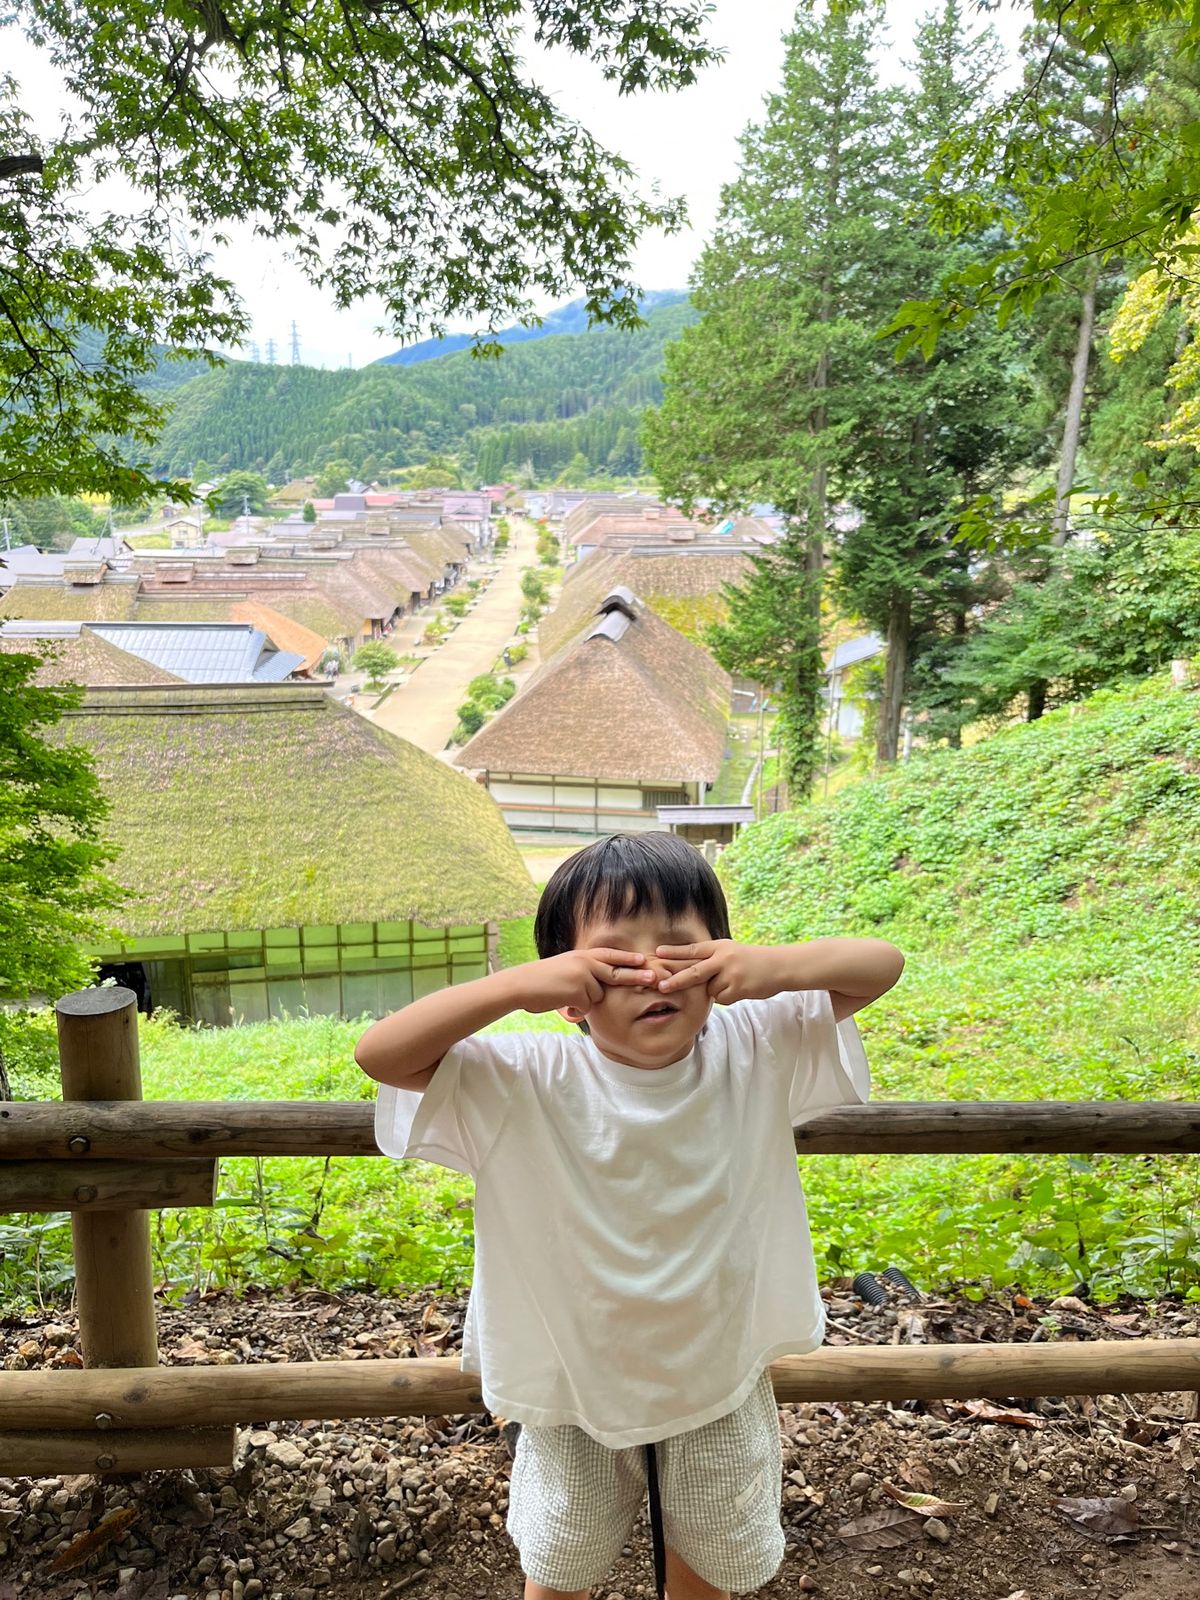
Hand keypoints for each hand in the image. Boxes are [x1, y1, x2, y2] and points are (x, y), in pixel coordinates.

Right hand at [516, 948, 654, 1015]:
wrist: (521, 985)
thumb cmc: (541, 981)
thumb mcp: (566, 969)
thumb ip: (584, 973)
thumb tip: (599, 989)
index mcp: (583, 955)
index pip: (611, 955)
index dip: (628, 958)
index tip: (645, 960)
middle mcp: (585, 962)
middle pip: (617, 972)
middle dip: (637, 977)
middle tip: (655, 979)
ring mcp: (583, 975)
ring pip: (597, 996)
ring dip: (584, 1001)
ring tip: (564, 995)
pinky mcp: (579, 990)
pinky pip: (586, 1006)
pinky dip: (575, 1009)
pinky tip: (561, 1002)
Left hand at [655, 939, 782, 1005]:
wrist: (780, 966)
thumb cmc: (753, 960)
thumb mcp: (731, 951)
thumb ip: (713, 959)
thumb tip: (691, 973)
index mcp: (720, 946)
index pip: (693, 949)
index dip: (675, 952)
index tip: (657, 952)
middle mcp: (723, 958)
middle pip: (694, 972)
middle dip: (676, 981)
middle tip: (661, 986)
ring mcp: (730, 974)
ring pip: (709, 990)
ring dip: (716, 991)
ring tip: (735, 981)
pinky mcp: (737, 989)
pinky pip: (721, 999)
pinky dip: (727, 997)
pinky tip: (741, 989)